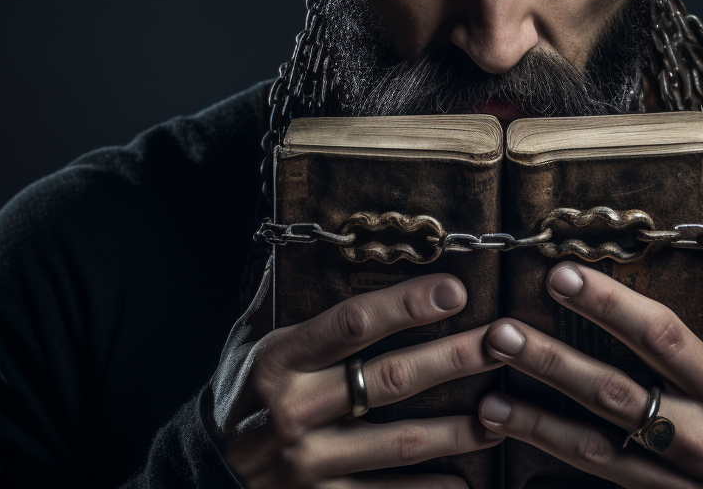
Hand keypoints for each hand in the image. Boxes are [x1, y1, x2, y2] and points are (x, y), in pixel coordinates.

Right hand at [211, 269, 503, 488]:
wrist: (201, 477)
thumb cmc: (234, 397)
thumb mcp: (244, 342)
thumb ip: (276, 295)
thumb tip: (294, 238)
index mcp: (279, 361)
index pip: (351, 324)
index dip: (405, 305)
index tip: (454, 289)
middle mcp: (295, 410)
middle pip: (390, 380)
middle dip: (453, 359)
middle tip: (502, 342)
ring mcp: (309, 463)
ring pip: (400, 442)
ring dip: (457, 429)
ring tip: (502, 412)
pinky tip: (465, 480)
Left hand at [477, 262, 702, 487]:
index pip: (664, 337)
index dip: (611, 305)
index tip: (563, 275)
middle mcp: (702, 434)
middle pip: (618, 389)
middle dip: (556, 356)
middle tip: (505, 326)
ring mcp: (672, 472)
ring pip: (593, 432)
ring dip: (537, 400)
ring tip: (493, 364)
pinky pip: (587, 463)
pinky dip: (538, 435)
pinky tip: (497, 412)